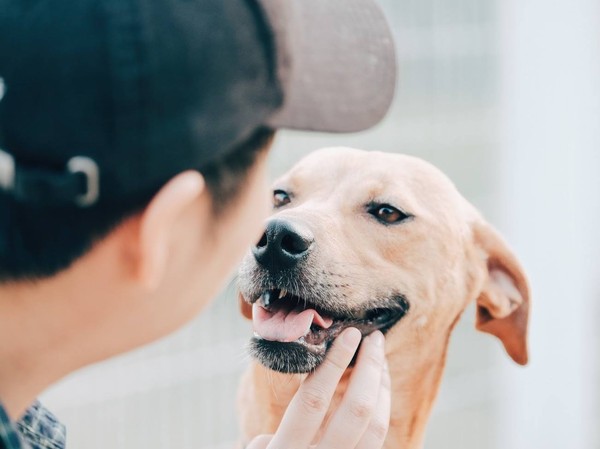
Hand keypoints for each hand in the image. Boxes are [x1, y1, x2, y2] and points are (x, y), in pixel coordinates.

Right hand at [246, 328, 390, 448]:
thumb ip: (266, 442)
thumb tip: (273, 431)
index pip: (314, 399)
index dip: (335, 363)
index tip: (349, 334)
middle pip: (357, 409)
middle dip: (371, 368)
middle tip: (374, 339)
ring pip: (376, 427)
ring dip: (383, 388)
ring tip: (380, 360)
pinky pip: (377, 441)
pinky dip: (382, 412)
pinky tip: (380, 394)